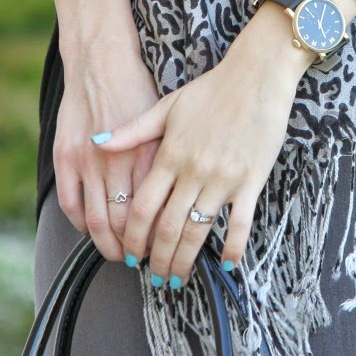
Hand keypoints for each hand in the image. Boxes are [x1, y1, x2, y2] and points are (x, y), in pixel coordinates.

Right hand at [54, 32, 160, 260]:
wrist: (103, 60)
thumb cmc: (139, 89)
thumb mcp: (168, 121)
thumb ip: (169, 158)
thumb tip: (183, 194)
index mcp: (149, 154)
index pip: (156, 210)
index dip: (161, 235)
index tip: (169, 247)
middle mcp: (119, 162)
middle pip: (127, 223)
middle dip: (137, 248)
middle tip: (146, 261)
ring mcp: (88, 162)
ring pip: (98, 221)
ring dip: (109, 244)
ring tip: (121, 255)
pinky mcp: (66, 157)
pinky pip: (71, 205)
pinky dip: (81, 225)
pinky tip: (93, 230)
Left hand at [93, 13, 310, 286]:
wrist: (257, 76)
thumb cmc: (212, 89)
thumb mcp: (167, 106)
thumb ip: (133, 131)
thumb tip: (98, 143)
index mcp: (170, 155)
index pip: (142, 208)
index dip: (133, 236)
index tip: (131, 254)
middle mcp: (193, 171)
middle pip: (167, 227)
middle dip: (157, 258)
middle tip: (154, 277)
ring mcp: (223, 178)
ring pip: (198, 231)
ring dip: (185, 260)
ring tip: (178, 278)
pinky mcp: (251, 180)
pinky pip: (240, 222)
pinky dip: (233, 247)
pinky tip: (226, 264)